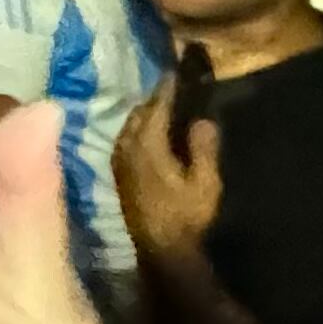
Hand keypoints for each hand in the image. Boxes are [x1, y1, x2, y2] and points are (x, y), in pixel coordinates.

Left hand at [110, 76, 223, 264]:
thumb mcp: (205, 184)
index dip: (167, 88)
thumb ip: (203, 148)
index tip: (177, 72)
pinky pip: (126, 138)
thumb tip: (202, 119)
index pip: (155, 106)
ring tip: (167, 109)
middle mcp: (125, 146)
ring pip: (129, 125)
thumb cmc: (186, 218)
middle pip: (138, 112)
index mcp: (146, 144)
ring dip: (146, 114)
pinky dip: (139, 129)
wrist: (161, 251)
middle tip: (175, 90)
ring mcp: (117, 159)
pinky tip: (151, 135)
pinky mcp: (117, 172)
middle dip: (155, 99)